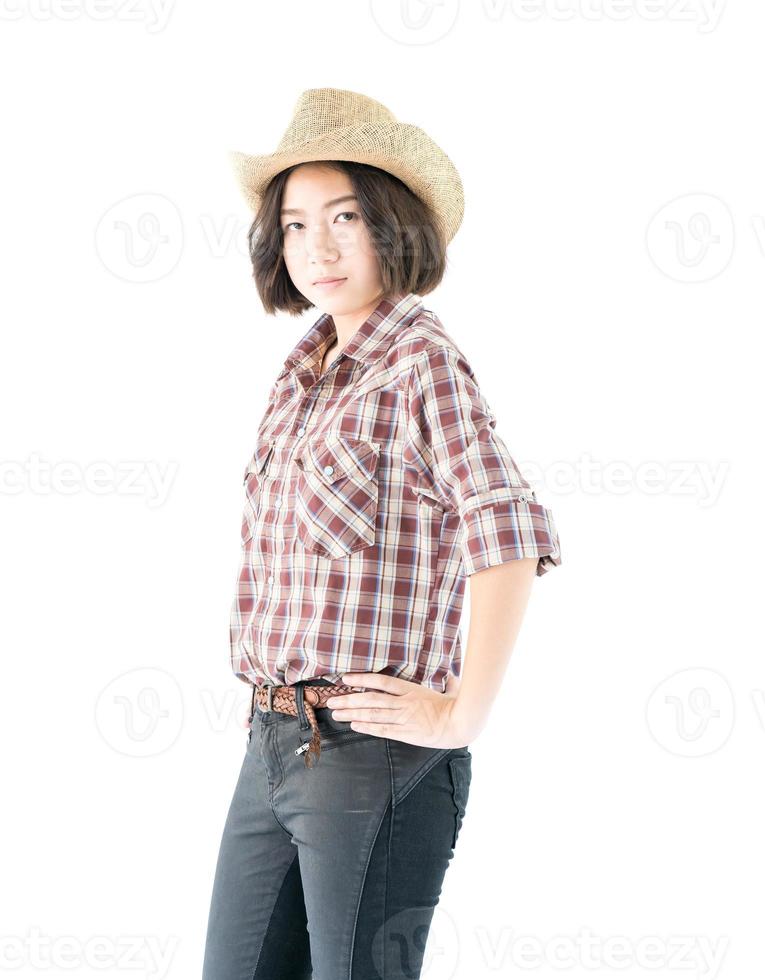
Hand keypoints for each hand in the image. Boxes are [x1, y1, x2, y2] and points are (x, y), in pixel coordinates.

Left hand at [325, 671, 472, 748]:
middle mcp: (404, 702)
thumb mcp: (451, 689)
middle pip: (371, 699)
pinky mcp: (406, 733)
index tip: (346, 679)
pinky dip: (367, 727)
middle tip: (332, 700)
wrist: (461, 724)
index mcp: (412, 689)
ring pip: (373, 714)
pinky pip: (382, 729)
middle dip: (349, 700)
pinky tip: (354, 725)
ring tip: (336, 713)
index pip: (382, 682)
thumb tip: (453, 675)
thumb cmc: (457, 706)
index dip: (362, 679)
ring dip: (352, 713)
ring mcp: (404, 718)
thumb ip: (448, 681)